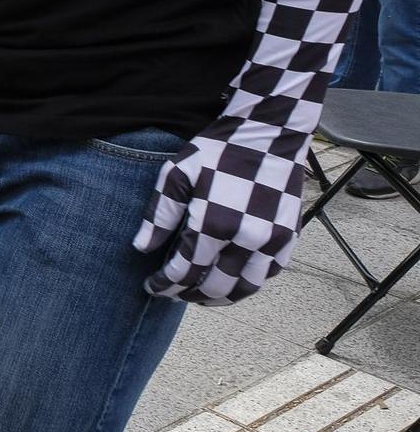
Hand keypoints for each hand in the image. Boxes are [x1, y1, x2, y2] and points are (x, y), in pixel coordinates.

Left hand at [134, 120, 306, 302]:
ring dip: (221, 297)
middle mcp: (247, 239)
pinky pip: (268, 274)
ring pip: (246, 288)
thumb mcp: (176, 175)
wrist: (269, 134)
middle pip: (215, 286)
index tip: (151, 287)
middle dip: (189, 295)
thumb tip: (141, 248)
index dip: (165, 285)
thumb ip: (159, 215)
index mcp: (214, 224)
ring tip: (199, 295)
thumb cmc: (218, 151)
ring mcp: (273, 241)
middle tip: (172, 294)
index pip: (186, 271)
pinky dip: (247, 282)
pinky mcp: (290, 238)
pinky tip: (230, 278)